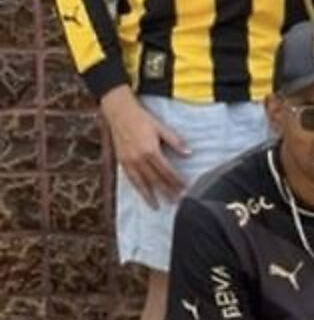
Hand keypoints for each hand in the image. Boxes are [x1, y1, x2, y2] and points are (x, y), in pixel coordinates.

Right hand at [101, 89, 188, 207]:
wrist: (119, 113)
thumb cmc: (142, 119)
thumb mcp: (161, 128)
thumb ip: (175, 141)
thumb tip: (189, 153)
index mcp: (151, 150)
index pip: (167, 171)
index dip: (176, 181)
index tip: (185, 189)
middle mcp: (139, 158)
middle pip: (155, 179)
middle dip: (166, 191)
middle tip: (176, 202)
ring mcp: (129, 161)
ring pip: (141, 183)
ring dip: (151, 196)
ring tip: (158, 206)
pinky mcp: (121, 161)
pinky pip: (130, 179)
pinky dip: (137, 189)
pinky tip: (143, 195)